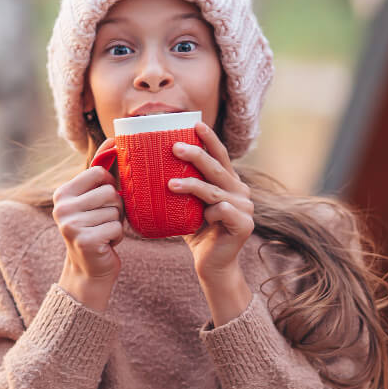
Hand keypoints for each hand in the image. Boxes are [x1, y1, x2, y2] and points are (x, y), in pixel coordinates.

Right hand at [52, 137, 124, 311]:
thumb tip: (112, 138)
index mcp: (63, 193)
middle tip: (104, 221)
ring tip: (104, 232)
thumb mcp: (94, 198)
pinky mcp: (84, 240)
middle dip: (116, 208)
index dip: (109, 186)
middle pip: (110, 192)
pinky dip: (117, 236)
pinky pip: (116, 227)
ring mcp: (71, 224)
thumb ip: (101, 170)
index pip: (99, 172)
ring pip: (115, 210)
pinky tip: (106, 243)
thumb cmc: (96, 228)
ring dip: (117, 223)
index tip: (102, 202)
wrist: (89, 269)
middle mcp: (62, 207)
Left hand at [169, 121, 254, 281]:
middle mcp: (240, 191)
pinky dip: (209, 212)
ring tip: (170, 184)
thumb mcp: (185, 205)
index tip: (195, 123)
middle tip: (174, 147)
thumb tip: (142, 167)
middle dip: (196, 154)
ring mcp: (245, 207)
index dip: (209, 139)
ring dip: (192, 185)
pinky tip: (203, 219)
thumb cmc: (195, 231)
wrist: (210, 265)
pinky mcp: (245, 224)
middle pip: (217, 167)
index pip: (219, 155)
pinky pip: (223, 211)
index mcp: (228, 182)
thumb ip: (177, 186)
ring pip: (215, 190)